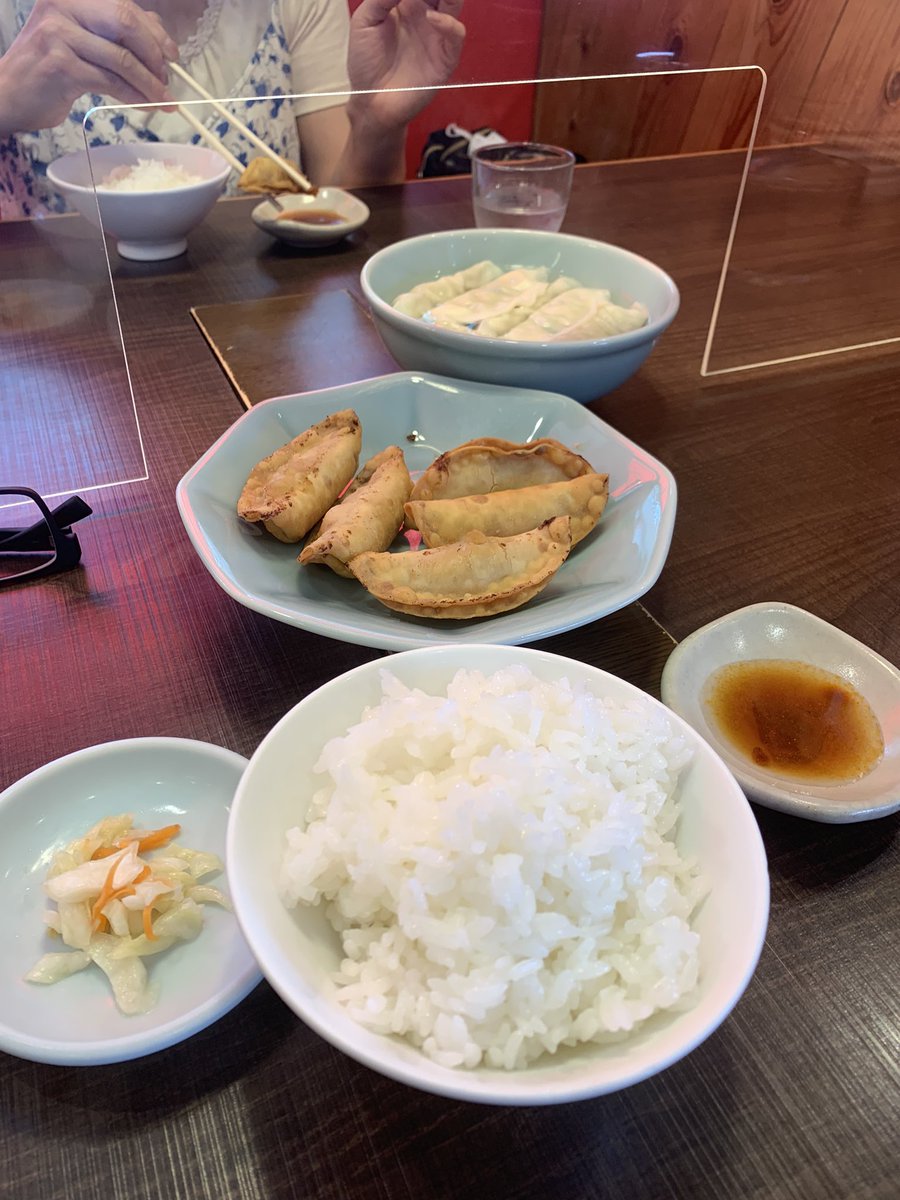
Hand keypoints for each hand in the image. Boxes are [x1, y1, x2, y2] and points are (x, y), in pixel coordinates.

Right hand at [0, 0, 177, 136]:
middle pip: (125, 23)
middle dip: (154, 54)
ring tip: (163, 100)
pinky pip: (110, 82)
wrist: (10, 93)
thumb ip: (115, 32)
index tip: (172, 55)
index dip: (154, 32)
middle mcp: (62, 7)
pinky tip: (145, 105)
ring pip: (121, 58)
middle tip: (167, 79)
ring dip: (149, 83)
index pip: (124, 7)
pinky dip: (134, 96)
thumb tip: (159, 34)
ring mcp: (59, 35)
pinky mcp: (61, 66)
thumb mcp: (81, 40)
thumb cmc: (49, 68)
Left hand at [347, 0, 464, 131]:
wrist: (370, 101)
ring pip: (454, 3)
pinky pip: (455, 35)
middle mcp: (426, 16)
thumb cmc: (366, 62)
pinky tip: (432, 18)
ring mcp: (437, 36)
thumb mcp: (365, 21)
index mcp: (408, 4)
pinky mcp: (444, 59)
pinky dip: (448, 24)